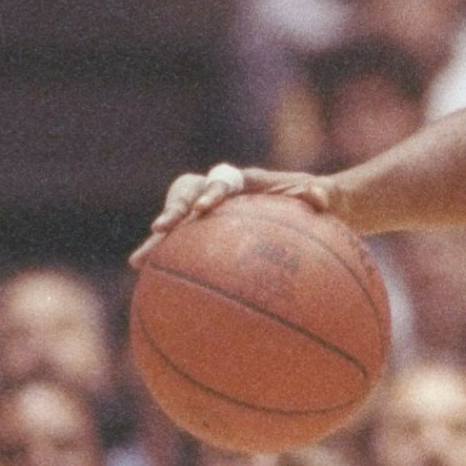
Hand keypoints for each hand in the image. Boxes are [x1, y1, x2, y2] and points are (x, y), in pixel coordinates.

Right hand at [133, 163, 340, 265]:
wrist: (314, 206)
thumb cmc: (321, 200)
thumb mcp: (327, 198)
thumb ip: (320, 195)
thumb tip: (317, 196)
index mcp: (246, 180)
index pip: (223, 180)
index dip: (211, 192)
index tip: (205, 209)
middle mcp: (220, 190)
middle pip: (187, 193)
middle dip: (173, 209)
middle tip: (160, 229)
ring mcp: (209, 210)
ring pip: (176, 218)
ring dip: (157, 238)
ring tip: (138, 261)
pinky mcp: (205, 231)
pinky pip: (182, 244)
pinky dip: (166, 260)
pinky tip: (151, 285)